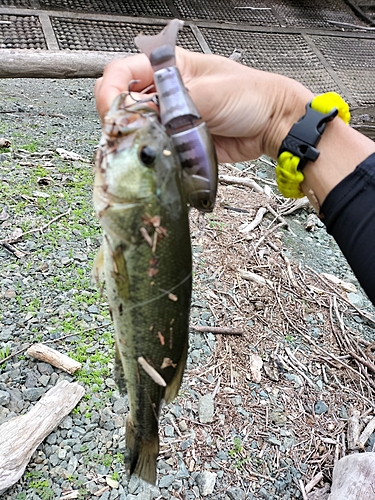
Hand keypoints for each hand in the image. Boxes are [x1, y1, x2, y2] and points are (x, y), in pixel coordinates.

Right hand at [95, 48, 312, 161]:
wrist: (270, 125)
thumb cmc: (250, 96)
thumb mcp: (208, 92)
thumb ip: (172, 103)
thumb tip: (141, 114)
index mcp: (168, 66)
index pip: (122, 72)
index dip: (111, 92)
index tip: (112, 112)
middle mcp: (165, 91)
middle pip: (123, 102)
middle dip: (118, 118)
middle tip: (123, 134)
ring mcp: (170, 117)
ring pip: (136, 128)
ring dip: (133, 139)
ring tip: (138, 148)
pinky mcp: (177, 139)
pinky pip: (155, 147)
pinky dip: (150, 154)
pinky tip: (153, 157)